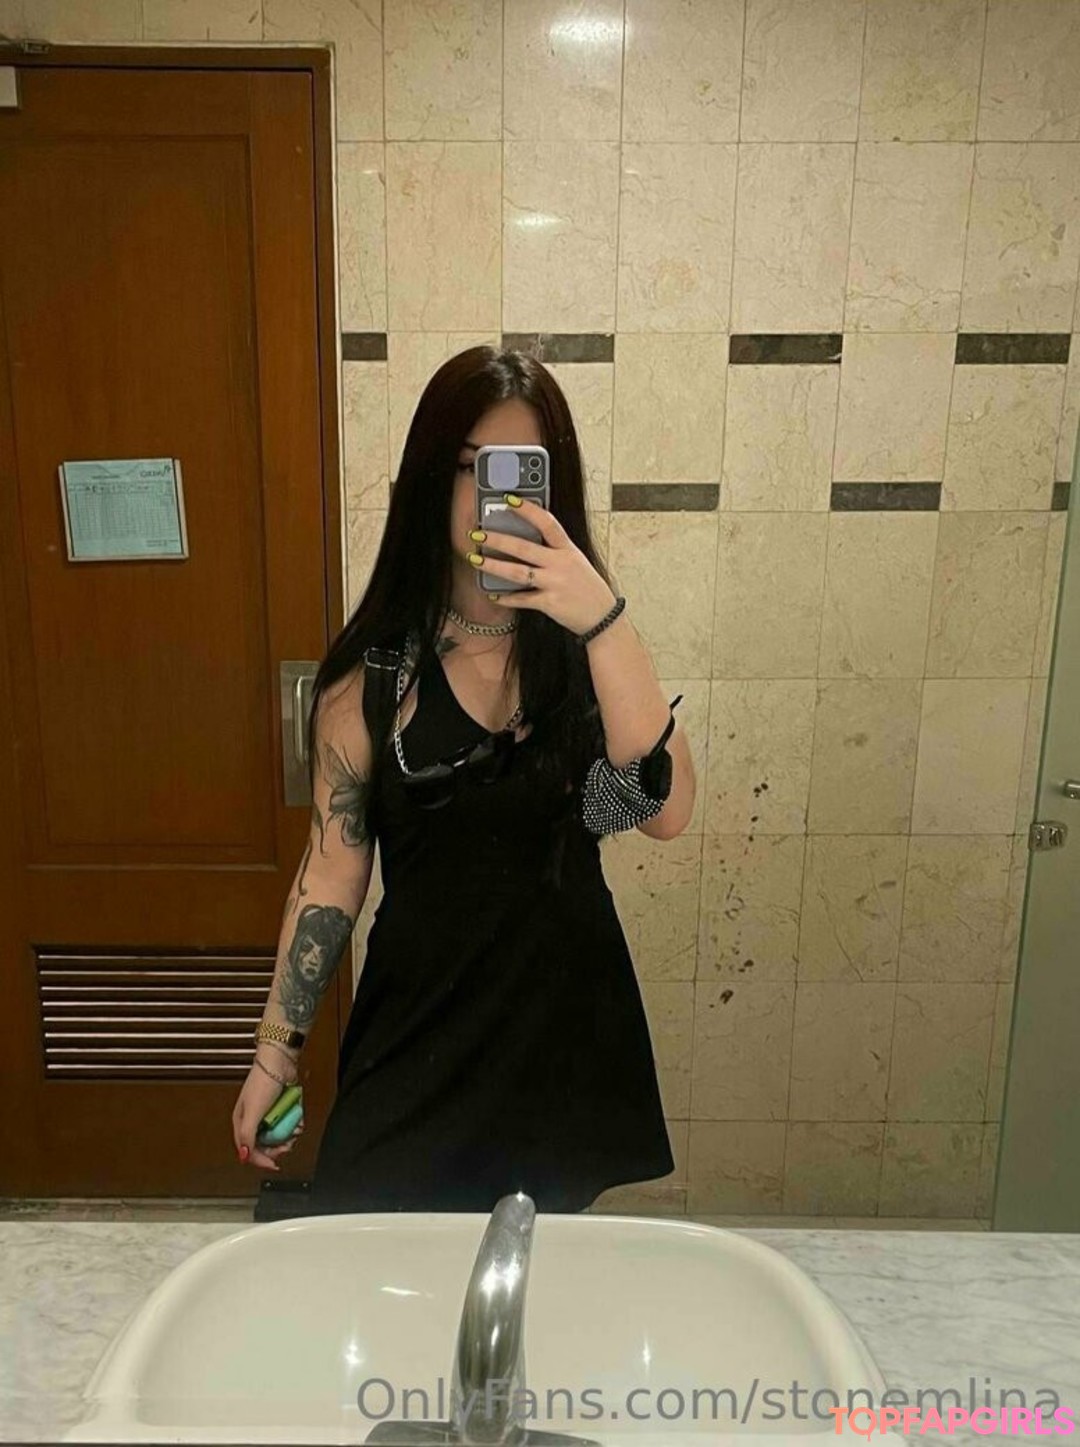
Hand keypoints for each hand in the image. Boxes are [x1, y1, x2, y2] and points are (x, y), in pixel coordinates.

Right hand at [231, 1062, 304, 1173]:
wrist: (280, 1061)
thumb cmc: (262, 1081)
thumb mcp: (252, 1112)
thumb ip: (247, 1135)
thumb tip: (244, 1155)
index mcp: (242, 1123)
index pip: (249, 1150)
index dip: (261, 1160)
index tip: (274, 1165)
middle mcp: (255, 1120)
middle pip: (266, 1145)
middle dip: (279, 1146)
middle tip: (288, 1143)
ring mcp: (269, 1114)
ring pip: (280, 1134)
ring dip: (289, 1133)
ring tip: (294, 1128)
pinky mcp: (281, 1108)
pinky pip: (289, 1122)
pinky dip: (295, 1121)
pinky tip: (297, 1118)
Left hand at [469, 497, 616, 635]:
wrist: (603, 617)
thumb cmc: (588, 588)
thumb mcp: (576, 562)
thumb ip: (555, 551)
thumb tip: (526, 542)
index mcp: (568, 550)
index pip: (547, 522)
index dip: (527, 509)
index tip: (509, 499)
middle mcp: (561, 564)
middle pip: (524, 547)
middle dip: (497, 539)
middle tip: (477, 533)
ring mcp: (554, 583)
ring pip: (517, 572)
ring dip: (493, 565)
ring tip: (476, 560)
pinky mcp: (549, 603)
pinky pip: (522, 599)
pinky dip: (506, 598)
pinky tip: (493, 596)